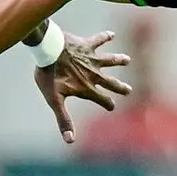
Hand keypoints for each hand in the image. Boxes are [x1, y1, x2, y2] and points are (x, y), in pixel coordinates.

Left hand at [36, 29, 131, 143]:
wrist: (47, 50)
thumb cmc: (49, 75)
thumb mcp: (55, 100)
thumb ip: (63, 119)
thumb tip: (70, 140)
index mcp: (86, 88)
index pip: (102, 99)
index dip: (108, 104)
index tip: (111, 107)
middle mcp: (93, 74)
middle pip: (110, 82)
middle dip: (119, 87)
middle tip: (129, 90)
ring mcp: (91, 59)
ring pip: (109, 60)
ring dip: (118, 60)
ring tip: (127, 59)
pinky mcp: (86, 45)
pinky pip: (98, 40)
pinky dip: (105, 37)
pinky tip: (112, 35)